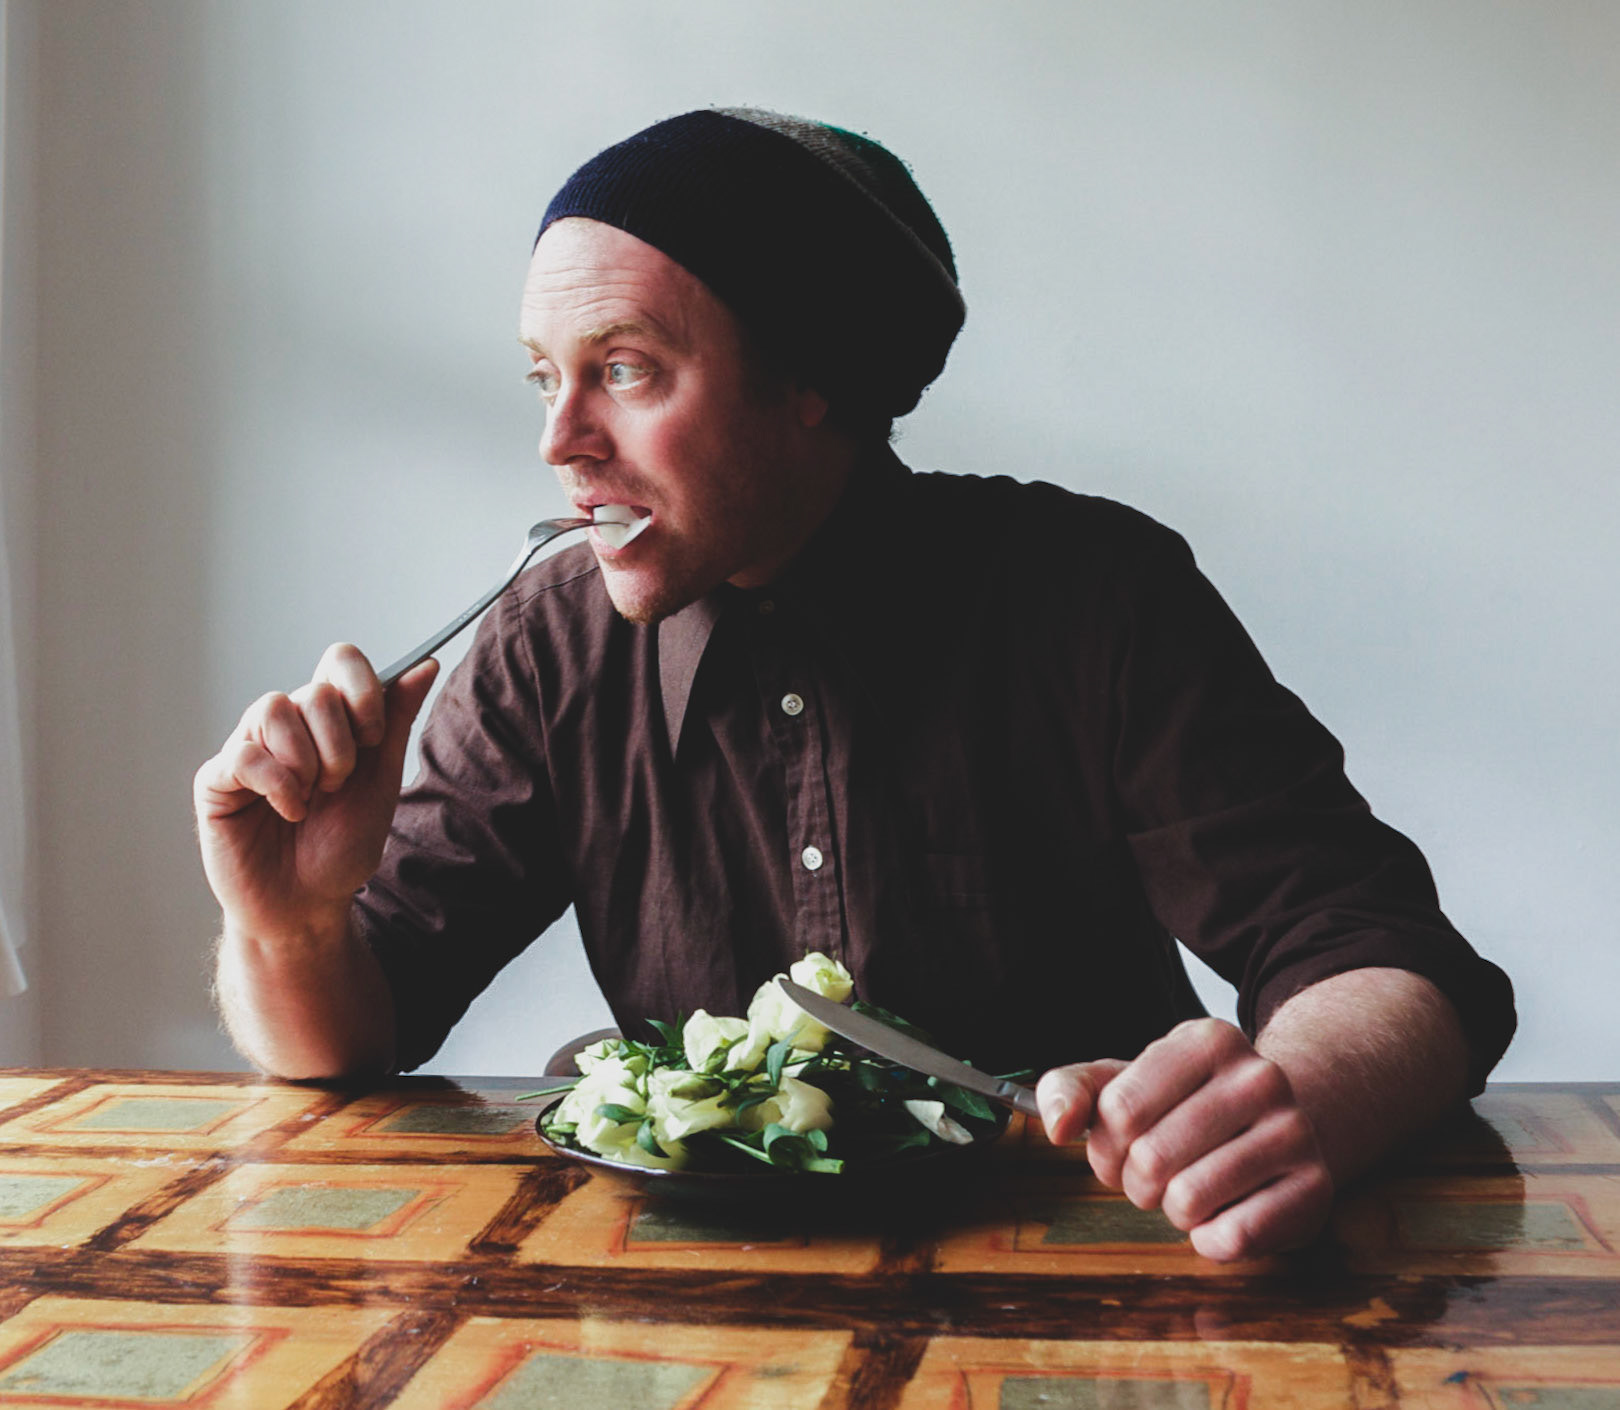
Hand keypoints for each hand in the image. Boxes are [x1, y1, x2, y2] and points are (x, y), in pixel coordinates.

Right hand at [193, 644, 438, 941]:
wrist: (308, 904)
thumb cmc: (342, 846)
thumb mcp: (381, 782)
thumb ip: (396, 721)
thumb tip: (427, 663)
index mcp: (328, 720)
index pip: (340, 660)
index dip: (362, 690)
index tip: (373, 736)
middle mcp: (286, 724)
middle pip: (316, 691)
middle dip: (341, 747)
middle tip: (336, 787)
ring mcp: (248, 747)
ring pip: (274, 710)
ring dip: (307, 764)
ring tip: (309, 801)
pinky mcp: (217, 778)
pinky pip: (244, 754)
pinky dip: (277, 785)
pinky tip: (287, 811)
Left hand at [1035, 1018, 1332, 1261]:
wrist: (1279, 1128)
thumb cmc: (1185, 1107)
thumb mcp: (1122, 1081)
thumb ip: (1069, 1090)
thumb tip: (1056, 1127)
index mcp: (1207, 1040)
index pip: (1120, 1109)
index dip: (1106, 1142)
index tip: (1124, 1141)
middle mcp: (1259, 1078)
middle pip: (1151, 1158)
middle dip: (1137, 1180)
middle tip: (1157, 1172)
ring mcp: (1294, 1132)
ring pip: (1188, 1200)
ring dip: (1174, 1210)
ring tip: (1192, 1186)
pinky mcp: (1314, 1190)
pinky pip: (1232, 1238)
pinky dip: (1211, 1239)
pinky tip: (1225, 1213)